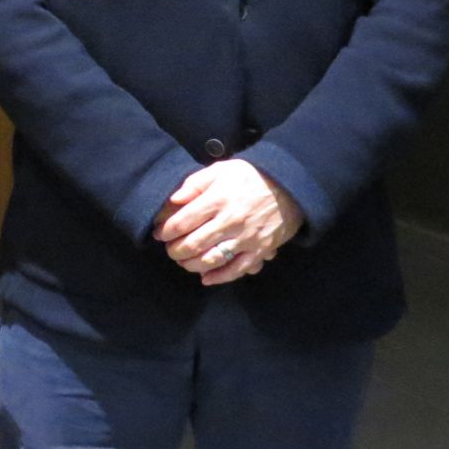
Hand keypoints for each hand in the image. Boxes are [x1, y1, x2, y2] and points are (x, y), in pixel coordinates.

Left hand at [152, 160, 302, 285]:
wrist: (288, 185)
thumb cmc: (250, 176)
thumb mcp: (221, 170)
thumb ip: (194, 184)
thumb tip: (172, 200)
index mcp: (217, 199)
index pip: (183, 221)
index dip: (166, 231)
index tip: (160, 234)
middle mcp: (230, 221)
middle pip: (193, 244)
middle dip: (175, 250)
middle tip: (170, 250)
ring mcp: (246, 238)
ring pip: (211, 259)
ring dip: (192, 265)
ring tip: (184, 262)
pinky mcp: (259, 250)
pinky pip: (236, 270)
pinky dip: (219, 277)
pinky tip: (206, 278)